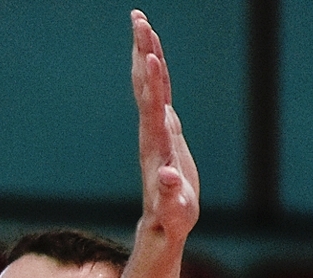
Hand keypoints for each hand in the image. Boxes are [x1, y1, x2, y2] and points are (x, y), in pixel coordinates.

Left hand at [132, 10, 198, 240]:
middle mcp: (152, 132)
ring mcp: (157, 130)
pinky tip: (152, 53)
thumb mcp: (174, 210)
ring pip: (150, 85)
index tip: (148, 53)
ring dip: (146, 53)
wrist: (163, 223)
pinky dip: (156, 71)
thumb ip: (171, 195)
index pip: (152, 106)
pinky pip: (158, 93)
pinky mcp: (165, 131)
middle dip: (142, 51)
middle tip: (138, 18)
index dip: (152, 80)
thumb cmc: (171, 219)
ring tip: (142, 23)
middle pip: (146, 85)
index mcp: (156, 145)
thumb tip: (167, 177)